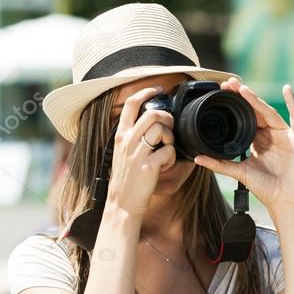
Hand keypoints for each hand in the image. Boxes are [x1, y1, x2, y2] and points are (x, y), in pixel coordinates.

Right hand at [108, 86, 175, 217]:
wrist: (122, 202)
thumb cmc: (126, 177)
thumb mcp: (123, 152)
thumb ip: (133, 136)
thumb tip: (152, 123)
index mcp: (121, 135)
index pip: (130, 104)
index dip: (146, 92)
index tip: (158, 90)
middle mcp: (127, 141)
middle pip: (152, 114)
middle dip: (167, 118)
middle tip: (170, 129)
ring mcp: (137, 154)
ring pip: (162, 130)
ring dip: (170, 138)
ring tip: (167, 149)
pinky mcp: (148, 167)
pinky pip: (169, 152)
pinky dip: (172, 157)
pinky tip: (166, 164)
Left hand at [193, 78, 293, 212]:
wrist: (283, 201)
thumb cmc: (265, 188)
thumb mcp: (239, 172)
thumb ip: (219, 164)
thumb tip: (197, 158)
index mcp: (257, 140)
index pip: (245, 117)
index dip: (235, 104)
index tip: (222, 92)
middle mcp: (270, 135)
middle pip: (256, 111)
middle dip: (243, 98)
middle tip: (229, 84)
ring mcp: (284, 136)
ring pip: (270, 113)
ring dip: (257, 100)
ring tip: (244, 90)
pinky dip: (293, 103)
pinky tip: (288, 90)